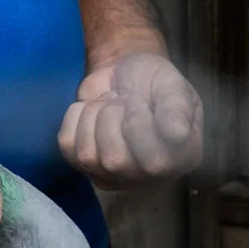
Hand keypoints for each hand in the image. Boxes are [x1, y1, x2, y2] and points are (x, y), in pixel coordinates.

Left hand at [58, 52, 204, 188]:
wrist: (124, 71)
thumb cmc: (154, 80)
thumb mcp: (173, 85)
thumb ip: (176, 108)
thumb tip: (177, 134)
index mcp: (181, 158)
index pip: (155, 162)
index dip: (140, 124)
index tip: (142, 101)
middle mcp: (149, 176)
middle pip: (116, 160)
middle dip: (113, 117)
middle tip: (122, 100)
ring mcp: (113, 174)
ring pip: (88, 155)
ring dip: (94, 115)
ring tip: (109, 104)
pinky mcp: (84, 164)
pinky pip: (67, 147)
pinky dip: (75, 118)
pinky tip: (92, 111)